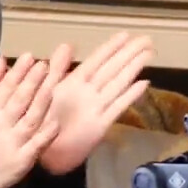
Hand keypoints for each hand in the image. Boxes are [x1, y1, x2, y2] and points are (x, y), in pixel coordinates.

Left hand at [37, 32, 154, 175]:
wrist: (39, 153)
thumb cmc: (38, 123)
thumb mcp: (44, 90)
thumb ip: (58, 69)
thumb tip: (68, 44)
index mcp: (73, 84)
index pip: (96, 60)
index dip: (111, 47)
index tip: (126, 34)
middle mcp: (88, 93)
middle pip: (112, 69)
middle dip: (129, 53)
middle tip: (147, 39)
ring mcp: (96, 108)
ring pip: (118, 84)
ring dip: (133, 68)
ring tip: (148, 54)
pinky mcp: (101, 125)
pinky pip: (118, 107)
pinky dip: (130, 96)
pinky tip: (144, 84)